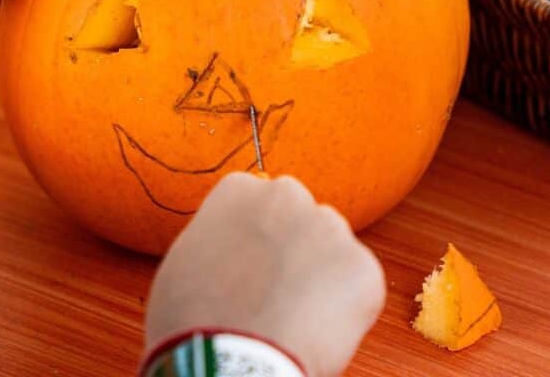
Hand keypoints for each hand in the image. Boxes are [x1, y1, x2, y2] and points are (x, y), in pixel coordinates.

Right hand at [144, 174, 385, 376]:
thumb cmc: (196, 319)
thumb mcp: (187, 258)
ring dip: (322, 275)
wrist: (228, 360)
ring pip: (333, 249)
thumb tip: (236, 241)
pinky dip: (347, 308)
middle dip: (296, 248)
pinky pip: (358, 284)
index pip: (260, 203)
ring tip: (294, 316)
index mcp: (240, 188)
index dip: (259, 240)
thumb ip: (219, 235)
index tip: (253, 267)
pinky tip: (314, 329)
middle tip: (278, 292)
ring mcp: (329, 228)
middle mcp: (288, 195)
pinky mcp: (362, 266)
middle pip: (301, 218)